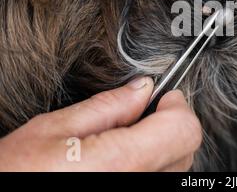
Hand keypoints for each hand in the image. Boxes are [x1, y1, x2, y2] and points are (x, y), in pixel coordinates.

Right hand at [0, 78, 201, 170]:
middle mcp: (140, 187)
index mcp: (121, 164)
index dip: (176, 106)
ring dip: (164, 146)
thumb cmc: (16, 174)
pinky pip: (161, 181)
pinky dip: (154, 166)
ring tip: (126, 140)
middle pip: (186, 148)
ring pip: (178, 168)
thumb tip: (144, 88)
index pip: (184, 129)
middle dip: (171, 123)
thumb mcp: (55, 130)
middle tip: (141, 114)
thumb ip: (108, 106)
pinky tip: (124, 160)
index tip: (162, 96)